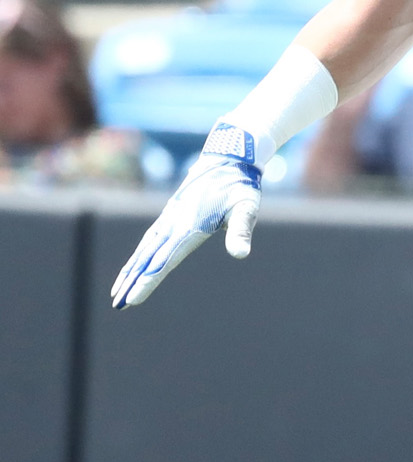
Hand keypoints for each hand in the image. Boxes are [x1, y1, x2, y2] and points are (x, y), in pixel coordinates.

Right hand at [111, 122, 268, 308]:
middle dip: (133, 282)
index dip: (148, 280)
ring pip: (145, 249)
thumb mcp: (246, 207)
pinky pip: (150, 239)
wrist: (228, 157)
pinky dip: (138, 255)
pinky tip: (134, 265)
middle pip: (149, 258)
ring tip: (118, 291)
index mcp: (190, 226)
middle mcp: (175, 223)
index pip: (165, 260)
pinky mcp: (171, 214)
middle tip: (119, 305)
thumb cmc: (240, 185)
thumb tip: (241, 254)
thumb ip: (241, 231)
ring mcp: (170, 218)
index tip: (133, 298)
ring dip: (131, 270)